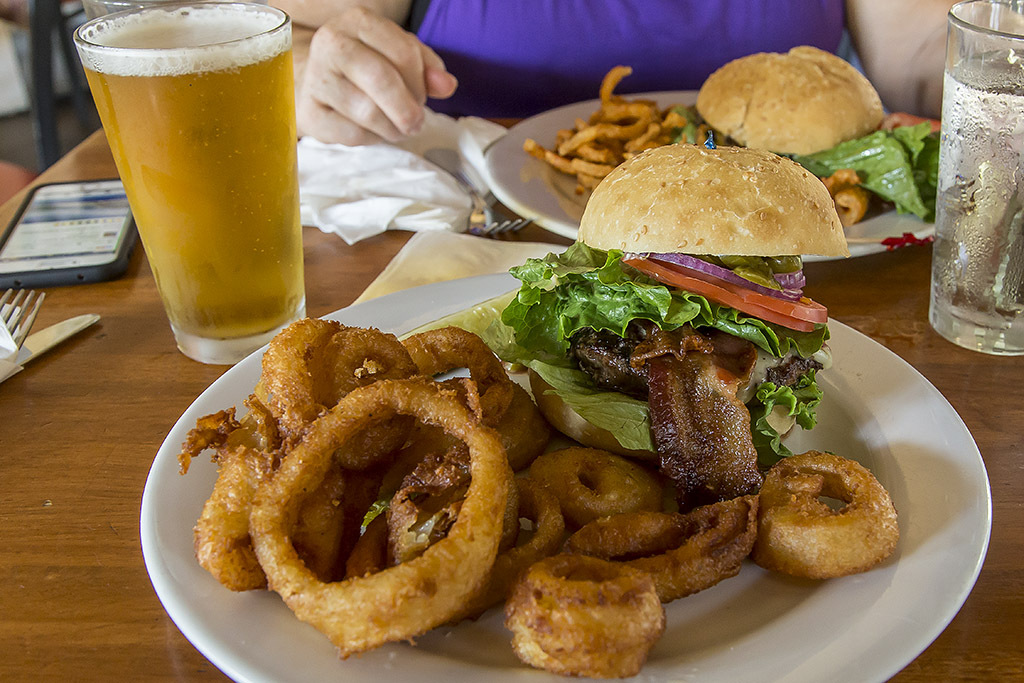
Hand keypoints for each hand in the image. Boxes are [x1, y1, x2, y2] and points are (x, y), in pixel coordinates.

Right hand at [296, 6, 457, 144]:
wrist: (317, 84)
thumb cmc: (365, 68)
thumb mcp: (399, 57)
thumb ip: (428, 68)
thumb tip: (447, 85)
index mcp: (358, 21)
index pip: (404, 53)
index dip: (420, 82)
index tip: (422, 96)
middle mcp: (331, 43)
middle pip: (382, 80)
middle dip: (408, 109)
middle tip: (416, 123)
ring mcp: (316, 78)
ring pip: (368, 112)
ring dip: (393, 128)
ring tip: (397, 128)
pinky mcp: (310, 113)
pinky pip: (353, 134)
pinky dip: (373, 139)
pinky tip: (375, 132)